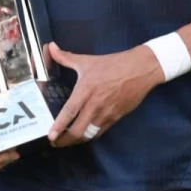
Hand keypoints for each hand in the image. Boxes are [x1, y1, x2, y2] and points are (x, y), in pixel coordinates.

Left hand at [46, 42, 163, 147]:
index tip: (51, 136)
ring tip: (66, 141)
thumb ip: (66, 57)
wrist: (140, 69)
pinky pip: (100, 132)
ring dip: (76, 141)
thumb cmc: (113, 64)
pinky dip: (90, 136)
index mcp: (86, 90)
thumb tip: (50, 48)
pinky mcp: (116, 118)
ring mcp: (106, 113)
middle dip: (64, 140)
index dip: (59, 126)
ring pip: (89, 134)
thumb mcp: (87, 60)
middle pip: (78, 130)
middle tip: (54, 142)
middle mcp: (95, 105)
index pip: (70, 112)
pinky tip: (84, 135)